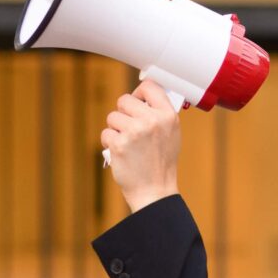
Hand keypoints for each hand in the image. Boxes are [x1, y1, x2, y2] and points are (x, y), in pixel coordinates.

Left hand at [100, 79, 180, 211]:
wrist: (154, 190)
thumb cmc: (161, 162)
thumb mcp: (171, 133)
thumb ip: (159, 114)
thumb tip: (142, 98)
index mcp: (168, 116)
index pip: (149, 87)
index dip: (139, 93)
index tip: (137, 101)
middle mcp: (152, 121)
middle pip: (124, 100)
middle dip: (123, 113)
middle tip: (130, 129)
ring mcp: (134, 132)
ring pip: (112, 117)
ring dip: (115, 129)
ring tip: (127, 144)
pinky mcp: (119, 144)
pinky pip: (106, 133)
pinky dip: (109, 143)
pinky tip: (120, 153)